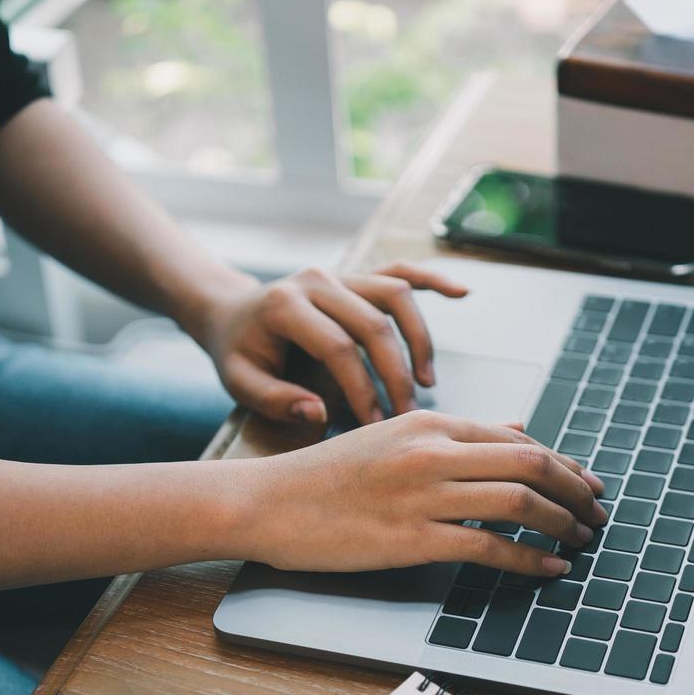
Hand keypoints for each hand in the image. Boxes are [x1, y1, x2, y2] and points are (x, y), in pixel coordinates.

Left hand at [192, 263, 467, 425]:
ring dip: (418, 338)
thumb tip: (320, 414)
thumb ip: (275, 399)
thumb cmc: (238, 352)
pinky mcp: (356, 275)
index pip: (337, 346)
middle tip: (405, 414)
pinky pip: (399, 271)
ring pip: (395, 294)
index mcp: (285, 304)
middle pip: (373, 323)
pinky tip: (461, 293)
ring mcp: (340, 273)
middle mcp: (317, 280)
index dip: (361, 388)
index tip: (374, 423)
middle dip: (395, 373)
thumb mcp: (239, 382)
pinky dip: (431, 279)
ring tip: (425, 382)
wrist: (231, 314)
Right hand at [233, 411, 607, 575]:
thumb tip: (517, 428)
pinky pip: (488, 546)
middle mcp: (431, 450)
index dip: (563, 464)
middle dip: (575, 491)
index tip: (587, 483)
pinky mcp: (411, 539)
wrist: (269, 502)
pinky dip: (529, 559)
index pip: (517, 439)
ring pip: (518, 501)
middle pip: (529, 464)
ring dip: (561, 523)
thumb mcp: (394, 437)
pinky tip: (550, 569)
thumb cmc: (326, 476)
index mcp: (429, 421)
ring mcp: (422, 494)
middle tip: (599, 512)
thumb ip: (456, 435)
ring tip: (582, 539)